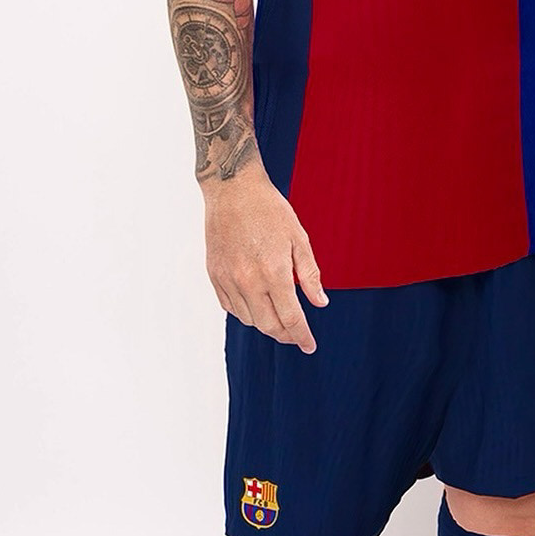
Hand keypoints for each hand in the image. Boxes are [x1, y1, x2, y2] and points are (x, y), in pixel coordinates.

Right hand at [201, 165, 328, 351]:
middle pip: (269, 326)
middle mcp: (248, 281)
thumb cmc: (270, 209)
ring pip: (248, 320)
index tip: (310, 346)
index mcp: (273, 272)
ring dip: (266, 324)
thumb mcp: (299, 238)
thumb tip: (320, 302)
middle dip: (286, 335)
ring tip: (279, 315)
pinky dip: (246, 312)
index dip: (302, 336)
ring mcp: (228, 280)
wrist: (233, 189)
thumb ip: (310, 274)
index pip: (291, 318)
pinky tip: (257, 304)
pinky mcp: (214, 275)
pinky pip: (230, 307)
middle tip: (297, 335)